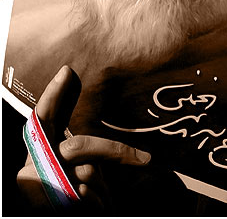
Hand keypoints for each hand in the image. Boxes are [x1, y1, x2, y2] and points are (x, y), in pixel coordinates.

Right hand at [17, 65, 150, 212]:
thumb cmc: (68, 194)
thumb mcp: (69, 168)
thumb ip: (80, 147)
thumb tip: (96, 125)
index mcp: (36, 152)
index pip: (42, 118)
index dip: (53, 95)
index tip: (67, 71)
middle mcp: (31, 168)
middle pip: (79, 146)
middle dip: (115, 150)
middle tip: (145, 159)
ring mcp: (41, 186)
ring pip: (88, 174)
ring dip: (103, 187)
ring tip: (106, 199)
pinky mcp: (55, 205)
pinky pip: (89, 198)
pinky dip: (98, 203)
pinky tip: (98, 209)